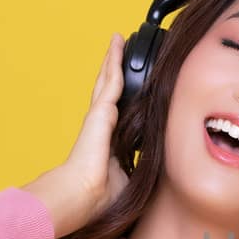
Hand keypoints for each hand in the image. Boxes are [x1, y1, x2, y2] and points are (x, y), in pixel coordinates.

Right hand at [22, 34, 131, 236]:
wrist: (83, 195)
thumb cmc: (101, 196)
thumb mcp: (128, 180)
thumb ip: (138, 168)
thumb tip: (154, 172)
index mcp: (107, 141)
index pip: (116, 113)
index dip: (121, 98)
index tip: (127, 88)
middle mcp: (101, 124)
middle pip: (109, 91)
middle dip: (113, 72)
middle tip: (118, 52)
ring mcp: (99, 115)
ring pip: (109, 80)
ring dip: (112, 61)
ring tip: (117, 42)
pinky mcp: (101, 110)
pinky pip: (113, 78)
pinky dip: (114, 60)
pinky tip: (117, 44)